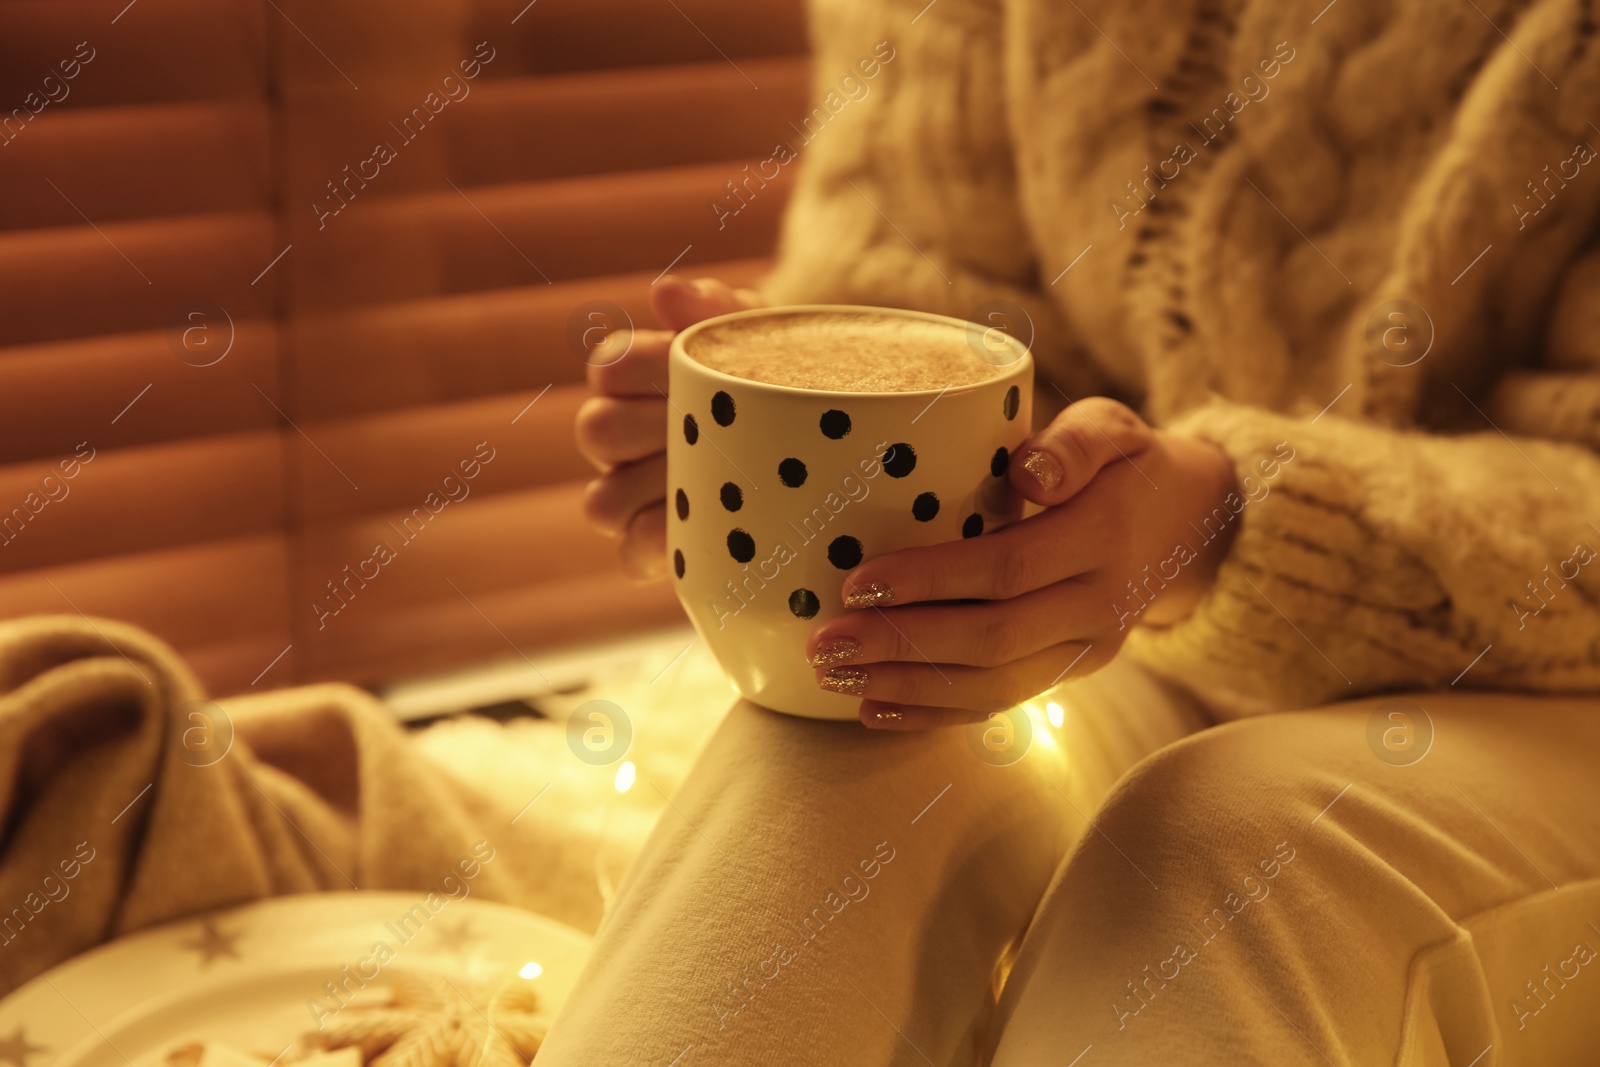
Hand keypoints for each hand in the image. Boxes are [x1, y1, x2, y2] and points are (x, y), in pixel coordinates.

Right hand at [575, 277, 763, 576]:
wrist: (818, 427)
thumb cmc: (771, 369)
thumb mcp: (753, 332)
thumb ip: (710, 307)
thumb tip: (664, 294)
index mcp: (636, 375)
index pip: (611, 366)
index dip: (645, 365)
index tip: (690, 366)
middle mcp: (623, 433)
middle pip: (596, 431)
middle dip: (649, 428)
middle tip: (708, 427)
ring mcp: (634, 490)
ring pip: (602, 501)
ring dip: (651, 493)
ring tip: (710, 483)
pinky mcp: (657, 542)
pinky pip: (630, 554)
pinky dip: (658, 548)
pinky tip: (701, 534)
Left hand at [804, 397, 1239, 728]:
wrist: (1195, 524)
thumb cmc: (1127, 464)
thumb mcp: (1112, 428)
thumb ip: (1074, 444)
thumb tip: (1027, 472)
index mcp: (1103, 537)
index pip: (1008, 569)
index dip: (931, 580)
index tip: (857, 582)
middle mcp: (1101, 605)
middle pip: (992, 639)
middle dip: (901, 645)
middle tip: (823, 644)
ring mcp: (1089, 649)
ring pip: (994, 685)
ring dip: (908, 686)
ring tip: (834, 678)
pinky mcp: (1072, 673)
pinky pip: (1001, 703)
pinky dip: (935, 713)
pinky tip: (875, 709)